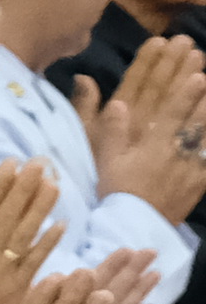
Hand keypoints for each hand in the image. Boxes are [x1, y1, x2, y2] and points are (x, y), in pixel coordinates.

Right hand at [0, 158, 57, 303]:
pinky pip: (35, 264)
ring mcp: (2, 278)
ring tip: (53, 183)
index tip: (12, 163)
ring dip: (41, 207)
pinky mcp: (16, 295)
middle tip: (40, 162)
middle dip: (25, 186)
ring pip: (26, 235)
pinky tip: (60, 225)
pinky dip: (48, 243)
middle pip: (8, 215)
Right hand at [85, 40, 205, 221]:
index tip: (198, 77)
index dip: (187, 94)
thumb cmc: (118, 192)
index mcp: (152, 147)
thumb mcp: (107, 163)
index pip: (173, 115)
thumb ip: (113, 132)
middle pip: (199, 121)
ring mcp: (192, 168)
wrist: (133, 227)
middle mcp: (176, 154)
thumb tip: (118, 103)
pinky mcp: (202, 182)